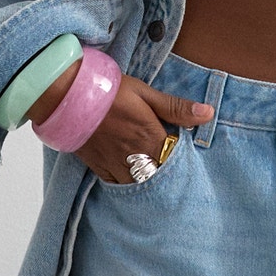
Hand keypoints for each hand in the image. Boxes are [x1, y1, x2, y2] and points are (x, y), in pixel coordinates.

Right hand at [26, 63, 212, 183]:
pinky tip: (133, 176)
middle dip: (167, 173)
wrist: (68, 98)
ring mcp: (116, 166)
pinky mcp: (99, 168)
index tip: (183, 149)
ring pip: (140, 185)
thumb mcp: (145, 93)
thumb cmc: (109, 91)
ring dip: (149, 180)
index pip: (176, 159)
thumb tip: (208, 113)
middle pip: (160, 176)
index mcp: (150, 138)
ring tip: (153, 170)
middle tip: (171, 164)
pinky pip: (118, 185)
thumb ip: (176, 108)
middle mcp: (135, 158)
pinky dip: (128, 183)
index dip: (182, 156)